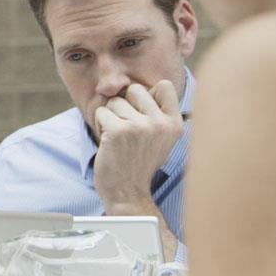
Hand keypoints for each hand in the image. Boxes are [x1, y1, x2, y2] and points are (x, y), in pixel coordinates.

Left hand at [94, 80, 183, 213]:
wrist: (127, 191)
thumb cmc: (139, 162)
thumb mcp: (161, 138)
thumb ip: (158, 112)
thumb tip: (151, 84)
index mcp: (175, 124)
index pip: (164, 86)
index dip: (147, 95)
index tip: (143, 114)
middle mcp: (161, 124)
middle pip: (135, 89)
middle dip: (125, 105)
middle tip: (127, 129)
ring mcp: (140, 127)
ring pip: (115, 101)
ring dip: (111, 117)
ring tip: (119, 138)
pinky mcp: (118, 131)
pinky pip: (101, 112)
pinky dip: (100, 125)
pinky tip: (109, 142)